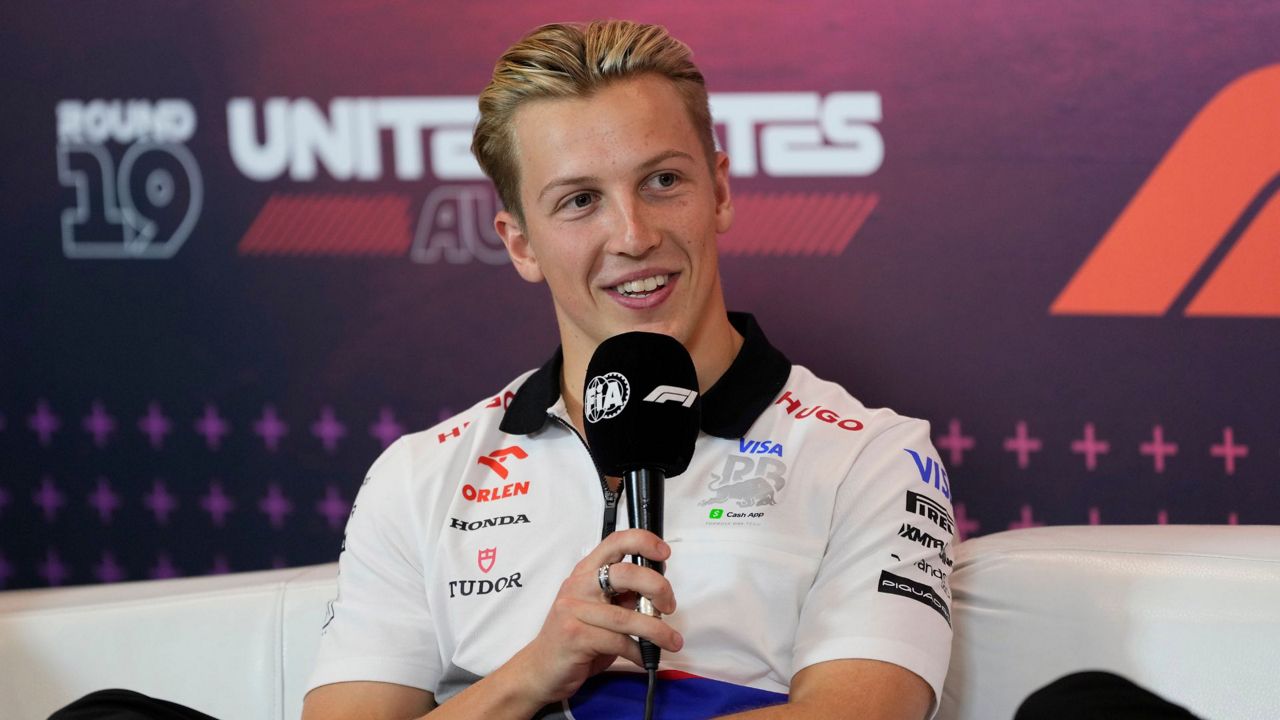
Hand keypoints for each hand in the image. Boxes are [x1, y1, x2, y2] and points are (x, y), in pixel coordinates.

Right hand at [504, 529, 681, 706]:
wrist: (540, 668)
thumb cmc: (576, 636)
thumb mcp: (599, 609)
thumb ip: (623, 596)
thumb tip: (658, 589)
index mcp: (586, 572)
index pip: (615, 543)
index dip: (643, 541)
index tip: (664, 552)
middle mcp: (578, 586)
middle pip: (625, 574)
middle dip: (657, 588)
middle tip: (669, 605)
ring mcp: (574, 610)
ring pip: (626, 616)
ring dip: (657, 630)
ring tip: (671, 640)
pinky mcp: (575, 637)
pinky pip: (618, 642)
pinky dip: (639, 651)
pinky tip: (644, 656)